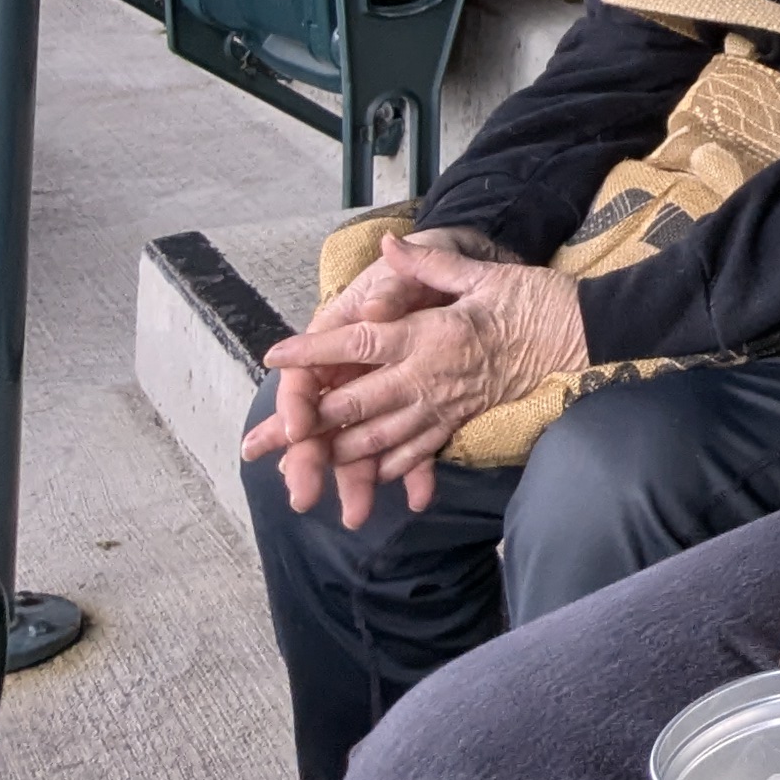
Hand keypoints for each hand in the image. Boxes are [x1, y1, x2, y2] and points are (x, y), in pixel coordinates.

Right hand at [242, 235, 462, 520]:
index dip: (296, 402)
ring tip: (354, 515)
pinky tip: (417, 498)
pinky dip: (413, 470)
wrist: (487, 274)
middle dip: (310, 456)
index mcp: (345, 329)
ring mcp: (385, 389)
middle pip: (324, 416)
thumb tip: (373, 308)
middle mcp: (358, 367)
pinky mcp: (420, 405)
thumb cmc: (440, 264)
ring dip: (356, 476)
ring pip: (361, 439)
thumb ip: (397, 285)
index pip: (308, 371)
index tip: (293, 430)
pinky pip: (410, 443)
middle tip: (300, 493)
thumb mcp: (425, 264)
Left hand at [249, 236, 584, 526]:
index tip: (275, 355)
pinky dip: (385, 466)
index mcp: (428, 335)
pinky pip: (417, 453)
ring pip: (379, 438)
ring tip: (302, 464)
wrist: (584, 337)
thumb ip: (430, 262)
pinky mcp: (461, 422)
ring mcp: (444, 406)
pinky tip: (364, 475)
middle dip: (308, 423)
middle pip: (355, 404)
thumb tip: (389, 244)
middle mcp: (428, 377)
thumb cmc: (534, 300)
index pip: (357, 344)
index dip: (313, 350)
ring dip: (337, 453)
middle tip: (268, 438)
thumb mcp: (482, 272)